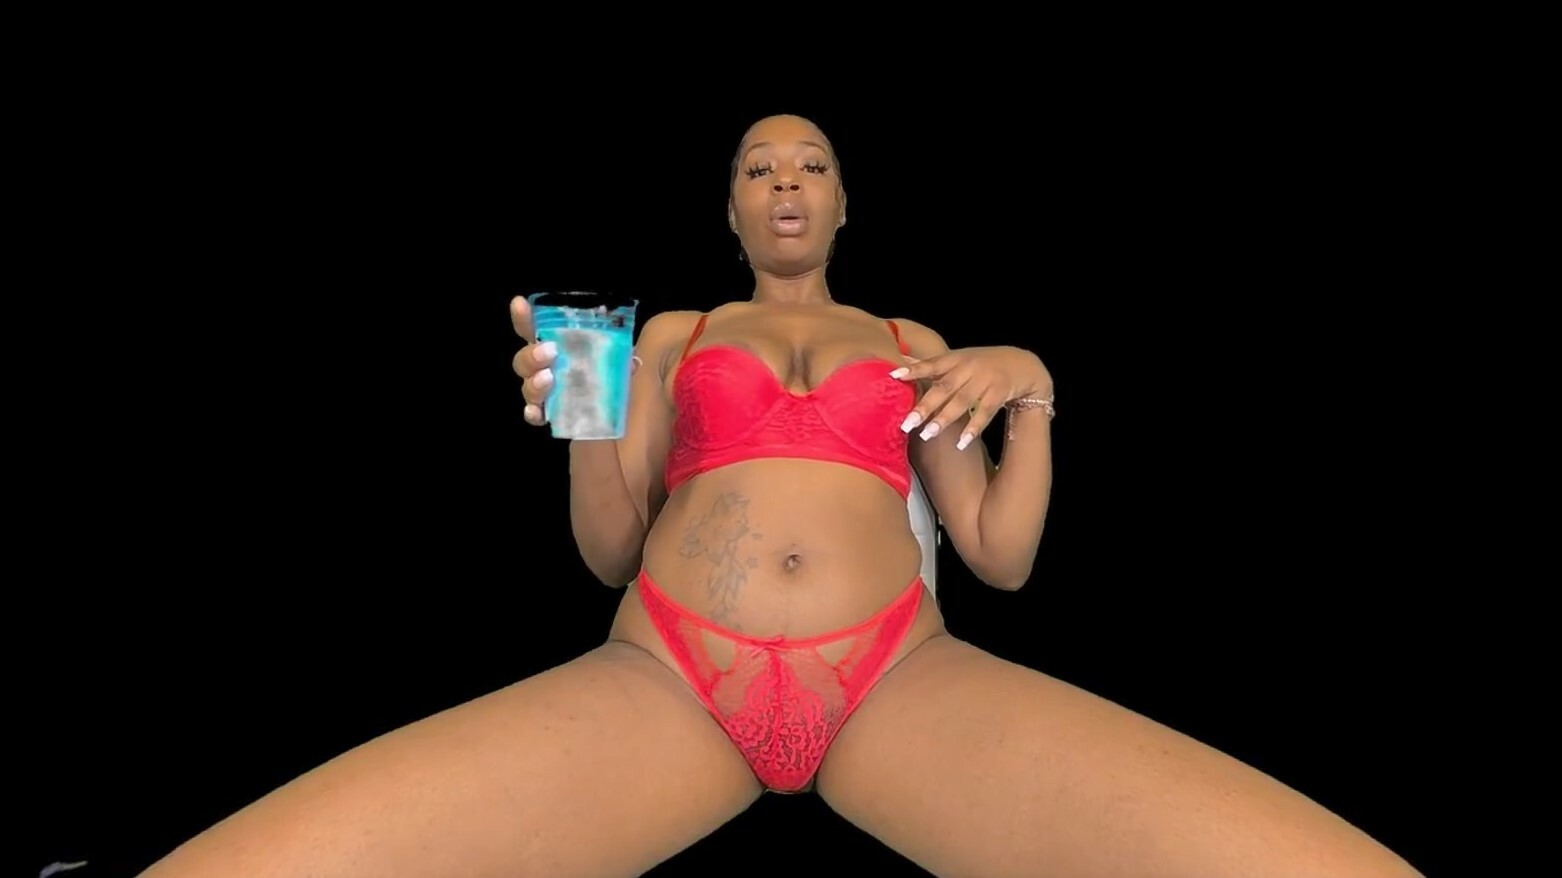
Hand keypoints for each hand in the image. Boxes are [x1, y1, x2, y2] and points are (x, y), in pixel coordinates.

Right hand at [510, 296, 640, 427]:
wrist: (607, 414)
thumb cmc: (602, 377)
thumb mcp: (613, 363)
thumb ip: (619, 358)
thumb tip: (632, 360)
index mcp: (554, 347)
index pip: (533, 329)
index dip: (524, 317)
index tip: (519, 304)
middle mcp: (541, 368)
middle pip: (523, 359)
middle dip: (532, 354)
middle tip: (551, 352)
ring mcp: (541, 393)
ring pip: (527, 386)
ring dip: (535, 382)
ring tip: (549, 378)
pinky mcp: (545, 415)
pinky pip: (533, 415)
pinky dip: (533, 413)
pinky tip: (536, 411)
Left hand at [890, 346, 1051, 449]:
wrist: (1024, 364)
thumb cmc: (983, 363)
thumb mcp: (959, 358)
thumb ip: (933, 364)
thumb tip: (902, 362)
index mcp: (956, 359)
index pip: (932, 364)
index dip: (914, 370)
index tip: (893, 377)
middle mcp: (969, 368)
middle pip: (944, 387)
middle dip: (925, 405)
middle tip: (906, 423)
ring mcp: (986, 380)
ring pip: (963, 401)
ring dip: (945, 418)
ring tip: (927, 434)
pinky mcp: (1000, 393)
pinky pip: (985, 413)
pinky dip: (973, 428)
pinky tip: (961, 442)